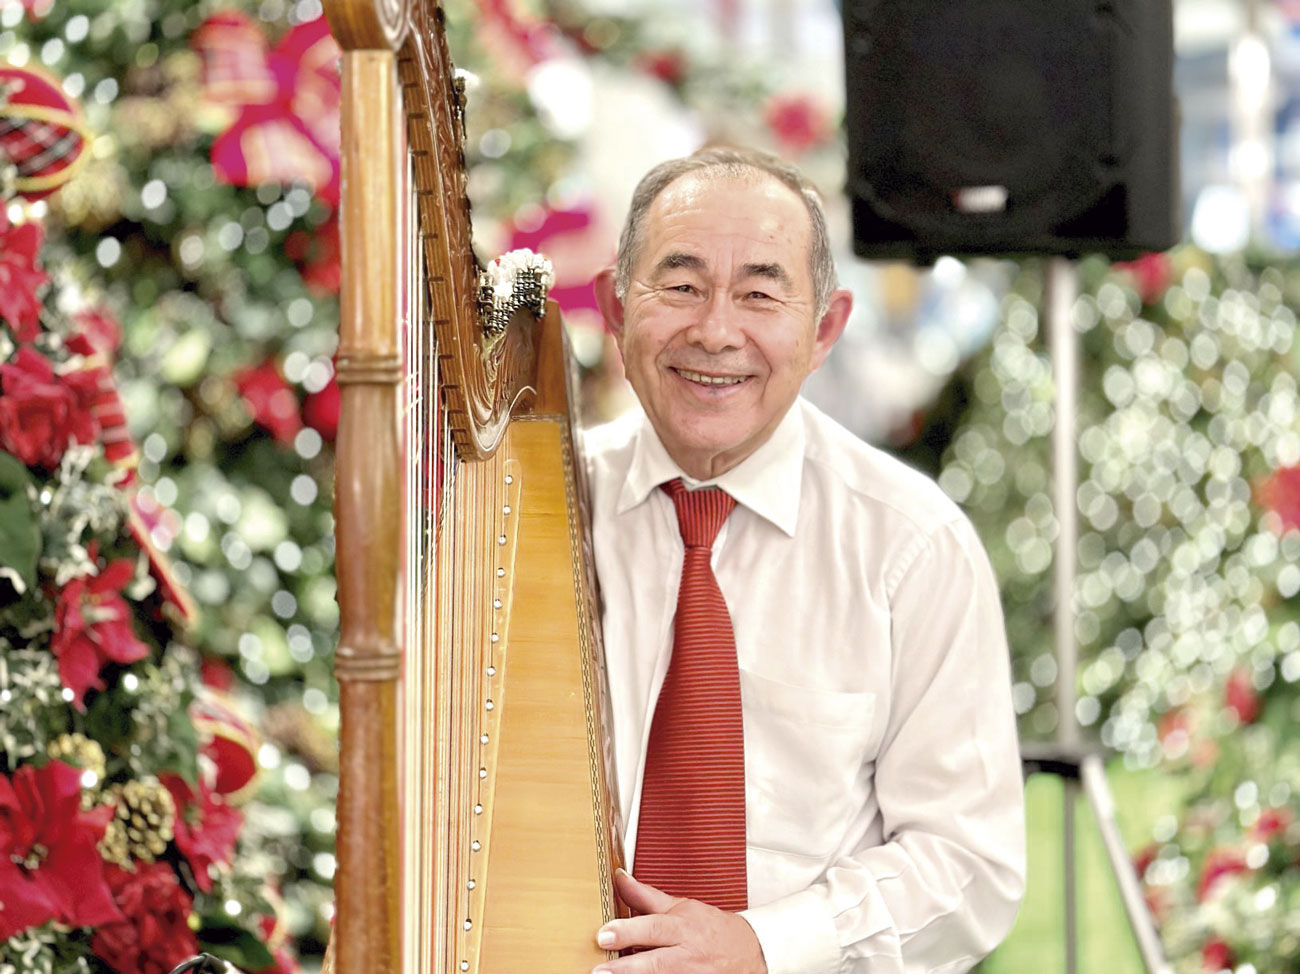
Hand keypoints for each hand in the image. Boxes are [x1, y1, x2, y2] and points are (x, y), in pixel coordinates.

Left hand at [592, 870, 767, 973]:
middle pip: (656, 962)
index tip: (603, 934)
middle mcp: (688, 954)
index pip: (654, 927)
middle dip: (626, 968)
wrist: (749, 952)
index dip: (628, 930)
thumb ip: (646, 897)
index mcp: (683, 927)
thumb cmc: (709, 928)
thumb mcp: (680, 907)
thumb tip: (618, 877)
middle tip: (599, 970)